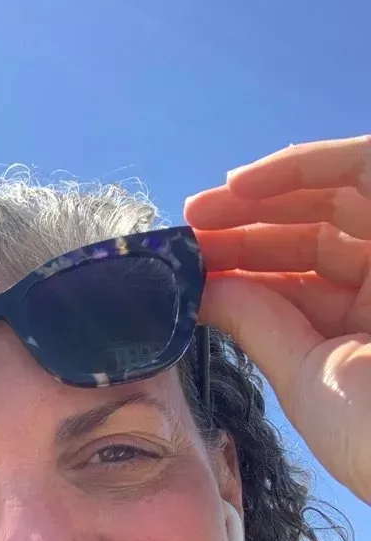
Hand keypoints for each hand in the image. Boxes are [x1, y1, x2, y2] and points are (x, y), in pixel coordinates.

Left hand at [184, 135, 370, 504]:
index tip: (189, 266)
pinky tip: (241, 185)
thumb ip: (257, 326)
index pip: (298, 280)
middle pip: (311, 234)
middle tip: (186, 232)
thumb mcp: (302, 375)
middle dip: (243, 230)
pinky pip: (363, 166)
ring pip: (331, 197)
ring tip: (199, 210)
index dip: (242, 267)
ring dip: (261, 198)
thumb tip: (203, 292)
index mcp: (362, 326)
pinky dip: (302, 165)